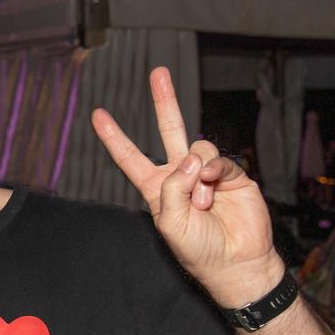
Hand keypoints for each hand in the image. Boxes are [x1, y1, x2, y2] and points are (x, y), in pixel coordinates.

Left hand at [91, 67, 285, 306]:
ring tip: (203, 202)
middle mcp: (180, 174)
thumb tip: (191, 158)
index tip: (98, 115)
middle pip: (169, 129)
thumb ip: (172, 188)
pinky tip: (215, 192)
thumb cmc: (198, 249)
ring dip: (198, 175)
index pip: (130, 157)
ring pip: (197, 147)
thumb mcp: (170, 222)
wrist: (237, 262)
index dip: (114, 136)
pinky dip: (215, 173)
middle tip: (158, 72)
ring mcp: (206, 172)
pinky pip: (219, 159)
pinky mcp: (231, 175)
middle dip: (164, 101)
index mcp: (157, 187)